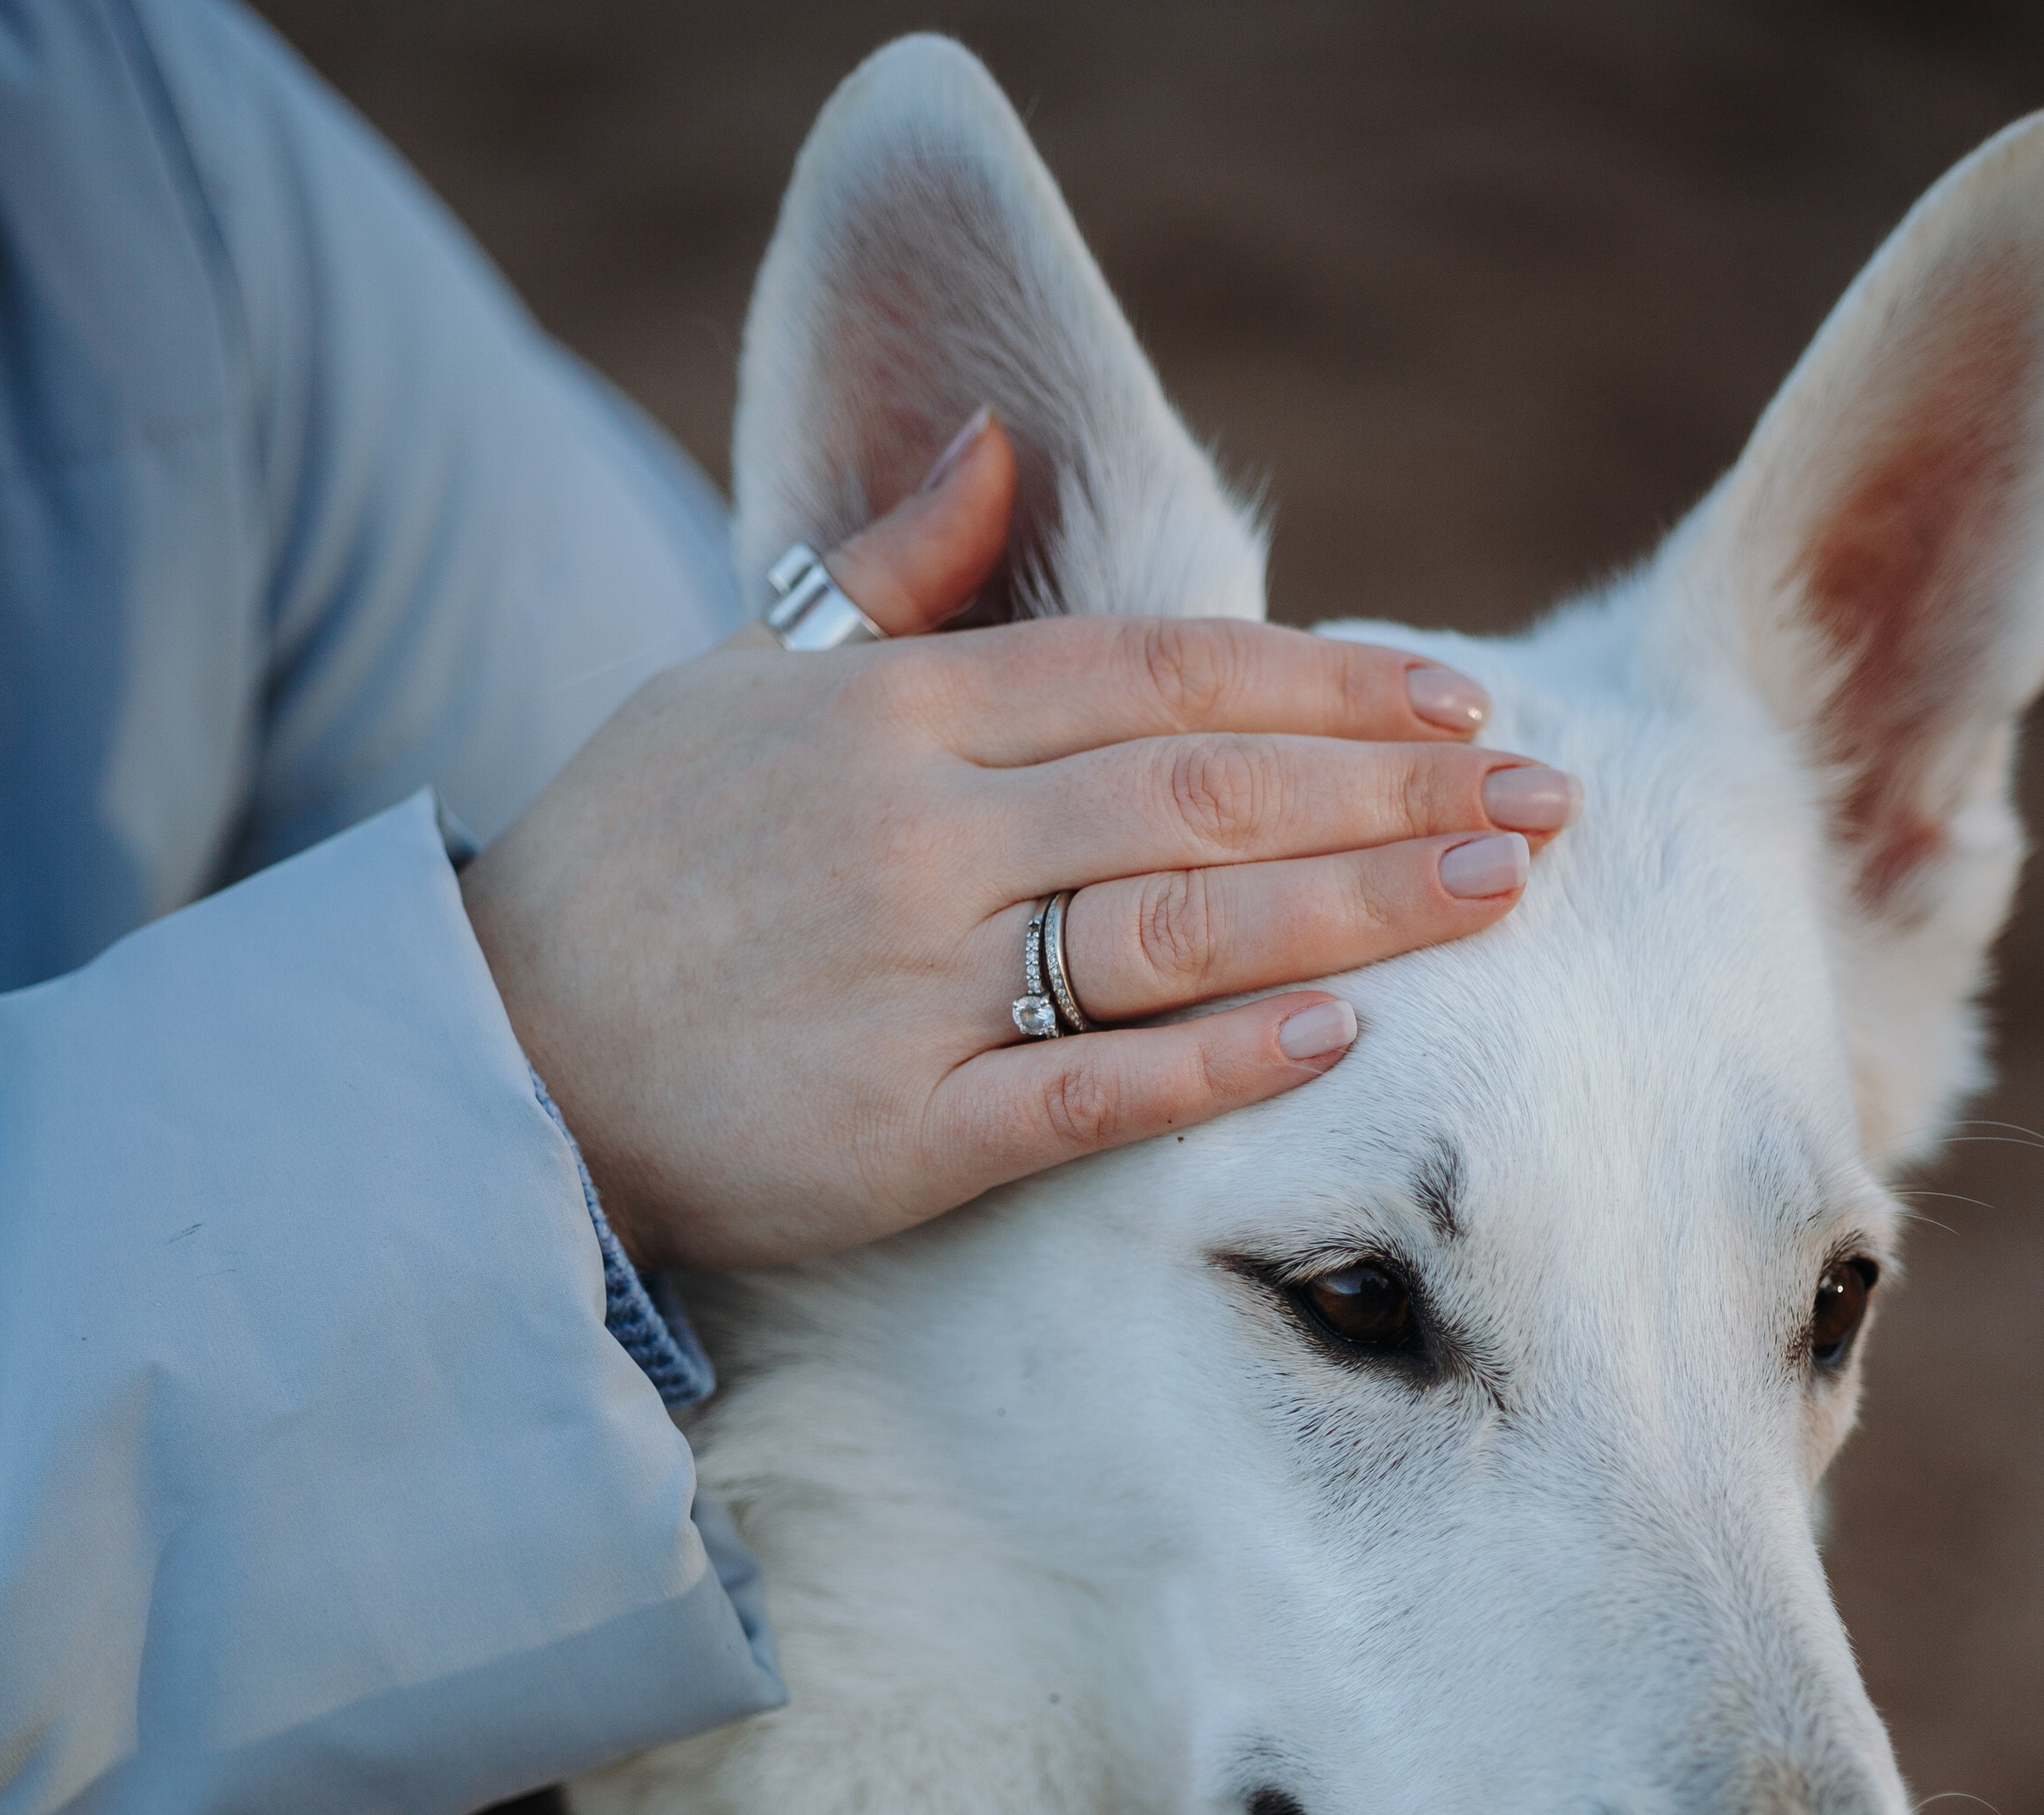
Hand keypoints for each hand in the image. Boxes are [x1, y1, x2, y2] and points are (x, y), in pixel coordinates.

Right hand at [461, 411, 1580, 1268]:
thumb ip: (884, 571)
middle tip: (1548, 797)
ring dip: (1354, 903)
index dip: (1322, 679)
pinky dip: (1224, 1062)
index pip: (1154, 668)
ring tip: (1498, 892)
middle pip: (1202, 790)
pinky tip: (1352, 1030)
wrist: (495, 1056)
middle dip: (1390, 787)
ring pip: (1176, 928)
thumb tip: (1005, 449)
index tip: (1457, 696)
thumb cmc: (626, 864)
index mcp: (891, 713)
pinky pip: (1095, 1092)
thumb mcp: (734, 680)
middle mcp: (918, 834)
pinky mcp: (905, 1135)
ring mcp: (913, 986)